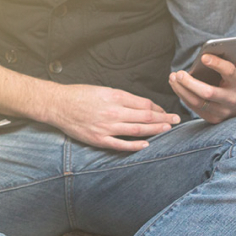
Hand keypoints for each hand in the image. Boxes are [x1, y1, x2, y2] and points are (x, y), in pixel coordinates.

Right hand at [48, 84, 179, 151]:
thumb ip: (121, 98)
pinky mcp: (99, 139)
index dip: (157, 108)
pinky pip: (121, 144)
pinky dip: (135, 145)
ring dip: (155, 130)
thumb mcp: (103, 89)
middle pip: (145, 116)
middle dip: (163, 118)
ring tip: (167, 130)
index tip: (164, 110)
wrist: (58, 104)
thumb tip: (139, 105)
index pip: (144, 103)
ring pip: (137, 130)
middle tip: (176, 120)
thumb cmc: (80, 94)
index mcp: (115, 96)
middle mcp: (113, 111)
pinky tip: (146, 145)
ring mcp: (107, 127)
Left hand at [168, 49, 235, 123]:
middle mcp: (231, 99)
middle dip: (191, 83)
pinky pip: (194, 108)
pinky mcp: (213, 118)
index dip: (217, 64)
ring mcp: (222, 111)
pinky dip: (183, 96)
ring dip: (182, 90)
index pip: (229, 72)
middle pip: (208, 92)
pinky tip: (176, 86)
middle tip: (179, 73)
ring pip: (198, 102)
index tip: (203, 57)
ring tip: (173, 78)